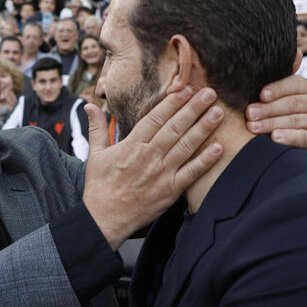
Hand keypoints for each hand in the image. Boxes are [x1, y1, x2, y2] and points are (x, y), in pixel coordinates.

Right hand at [82, 86, 223, 249]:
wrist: (104, 218)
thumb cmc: (100, 187)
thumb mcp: (95, 154)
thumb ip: (96, 127)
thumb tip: (88, 105)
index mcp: (132, 145)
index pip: (156, 118)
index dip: (173, 102)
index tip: (186, 88)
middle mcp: (149, 156)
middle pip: (175, 127)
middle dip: (194, 108)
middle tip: (210, 93)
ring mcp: (161, 173)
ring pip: (186, 146)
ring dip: (203, 128)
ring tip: (218, 112)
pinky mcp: (170, 191)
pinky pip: (191, 173)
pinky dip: (205, 161)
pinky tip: (218, 148)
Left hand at [245, 72, 306, 148]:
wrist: (285, 134)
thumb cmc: (273, 108)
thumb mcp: (273, 94)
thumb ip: (271, 81)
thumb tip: (290, 55)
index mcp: (303, 87)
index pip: (292, 84)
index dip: (277, 89)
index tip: (261, 95)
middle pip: (291, 103)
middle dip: (268, 109)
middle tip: (250, 113)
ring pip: (293, 120)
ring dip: (271, 124)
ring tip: (253, 127)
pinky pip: (301, 137)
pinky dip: (287, 137)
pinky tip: (274, 137)